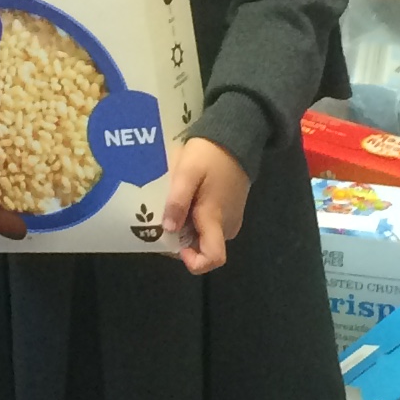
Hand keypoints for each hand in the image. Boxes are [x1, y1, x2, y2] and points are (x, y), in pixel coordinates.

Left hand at [159, 136, 248, 273]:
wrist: (235, 138)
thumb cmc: (210, 154)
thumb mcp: (187, 173)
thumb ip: (178, 201)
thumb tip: (168, 229)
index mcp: (216, 219)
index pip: (213, 259)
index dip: (193, 262)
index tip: (176, 245)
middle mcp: (226, 226)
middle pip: (203, 250)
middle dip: (181, 242)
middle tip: (164, 219)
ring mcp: (230, 219)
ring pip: (204, 238)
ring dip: (186, 230)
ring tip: (172, 208)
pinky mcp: (229, 211)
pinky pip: (209, 226)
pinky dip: (194, 221)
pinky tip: (184, 202)